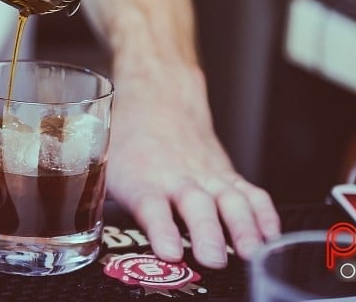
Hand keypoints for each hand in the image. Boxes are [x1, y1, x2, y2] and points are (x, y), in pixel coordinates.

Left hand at [106, 60, 280, 268]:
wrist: (158, 97)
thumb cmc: (127, 141)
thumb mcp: (102, 167)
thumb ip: (99, 203)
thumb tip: (82, 238)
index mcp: (142, 178)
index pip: (151, 205)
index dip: (160, 229)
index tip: (168, 251)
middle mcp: (178, 177)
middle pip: (195, 205)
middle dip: (206, 232)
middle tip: (213, 258)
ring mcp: (207, 175)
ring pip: (230, 200)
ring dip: (243, 227)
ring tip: (251, 253)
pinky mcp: (227, 175)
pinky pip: (251, 194)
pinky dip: (265, 215)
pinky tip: (272, 237)